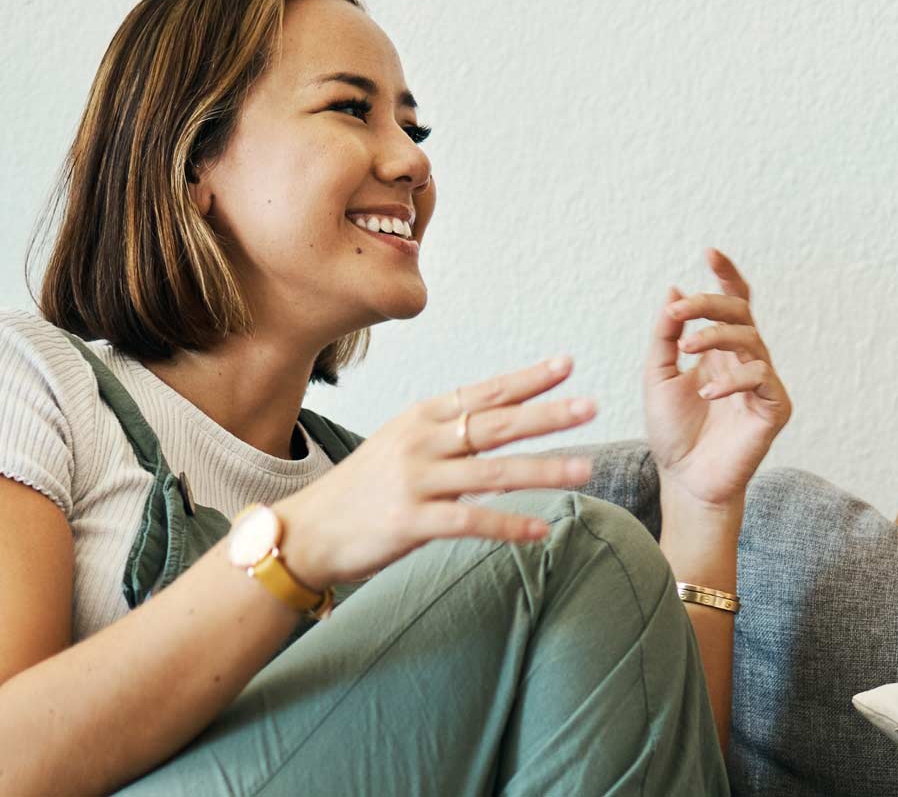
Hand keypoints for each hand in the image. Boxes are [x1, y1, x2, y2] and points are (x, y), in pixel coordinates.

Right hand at [274, 358, 597, 588]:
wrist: (306, 531)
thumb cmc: (363, 490)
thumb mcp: (403, 447)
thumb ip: (451, 437)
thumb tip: (508, 433)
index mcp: (421, 418)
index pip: (484, 393)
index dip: (527, 379)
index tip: (567, 364)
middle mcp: (421, 442)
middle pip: (495, 424)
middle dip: (547, 415)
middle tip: (591, 407)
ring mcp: (415, 481)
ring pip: (492, 472)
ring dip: (543, 471)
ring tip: (585, 470)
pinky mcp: (410, 521)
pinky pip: (470, 521)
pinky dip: (509, 525)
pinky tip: (541, 532)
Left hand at [644, 249, 792, 514]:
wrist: (685, 480)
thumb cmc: (673, 432)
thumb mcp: (657, 376)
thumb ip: (665, 335)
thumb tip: (674, 290)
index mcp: (719, 350)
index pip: (731, 302)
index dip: (725, 275)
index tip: (709, 251)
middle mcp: (744, 360)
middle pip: (742, 312)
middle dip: (712, 303)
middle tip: (681, 310)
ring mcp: (762, 382)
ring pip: (751, 339)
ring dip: (717, 334)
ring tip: (687, 347)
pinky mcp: (774, 407)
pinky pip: (761, 377)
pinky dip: (733, 379)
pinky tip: (706, 394)